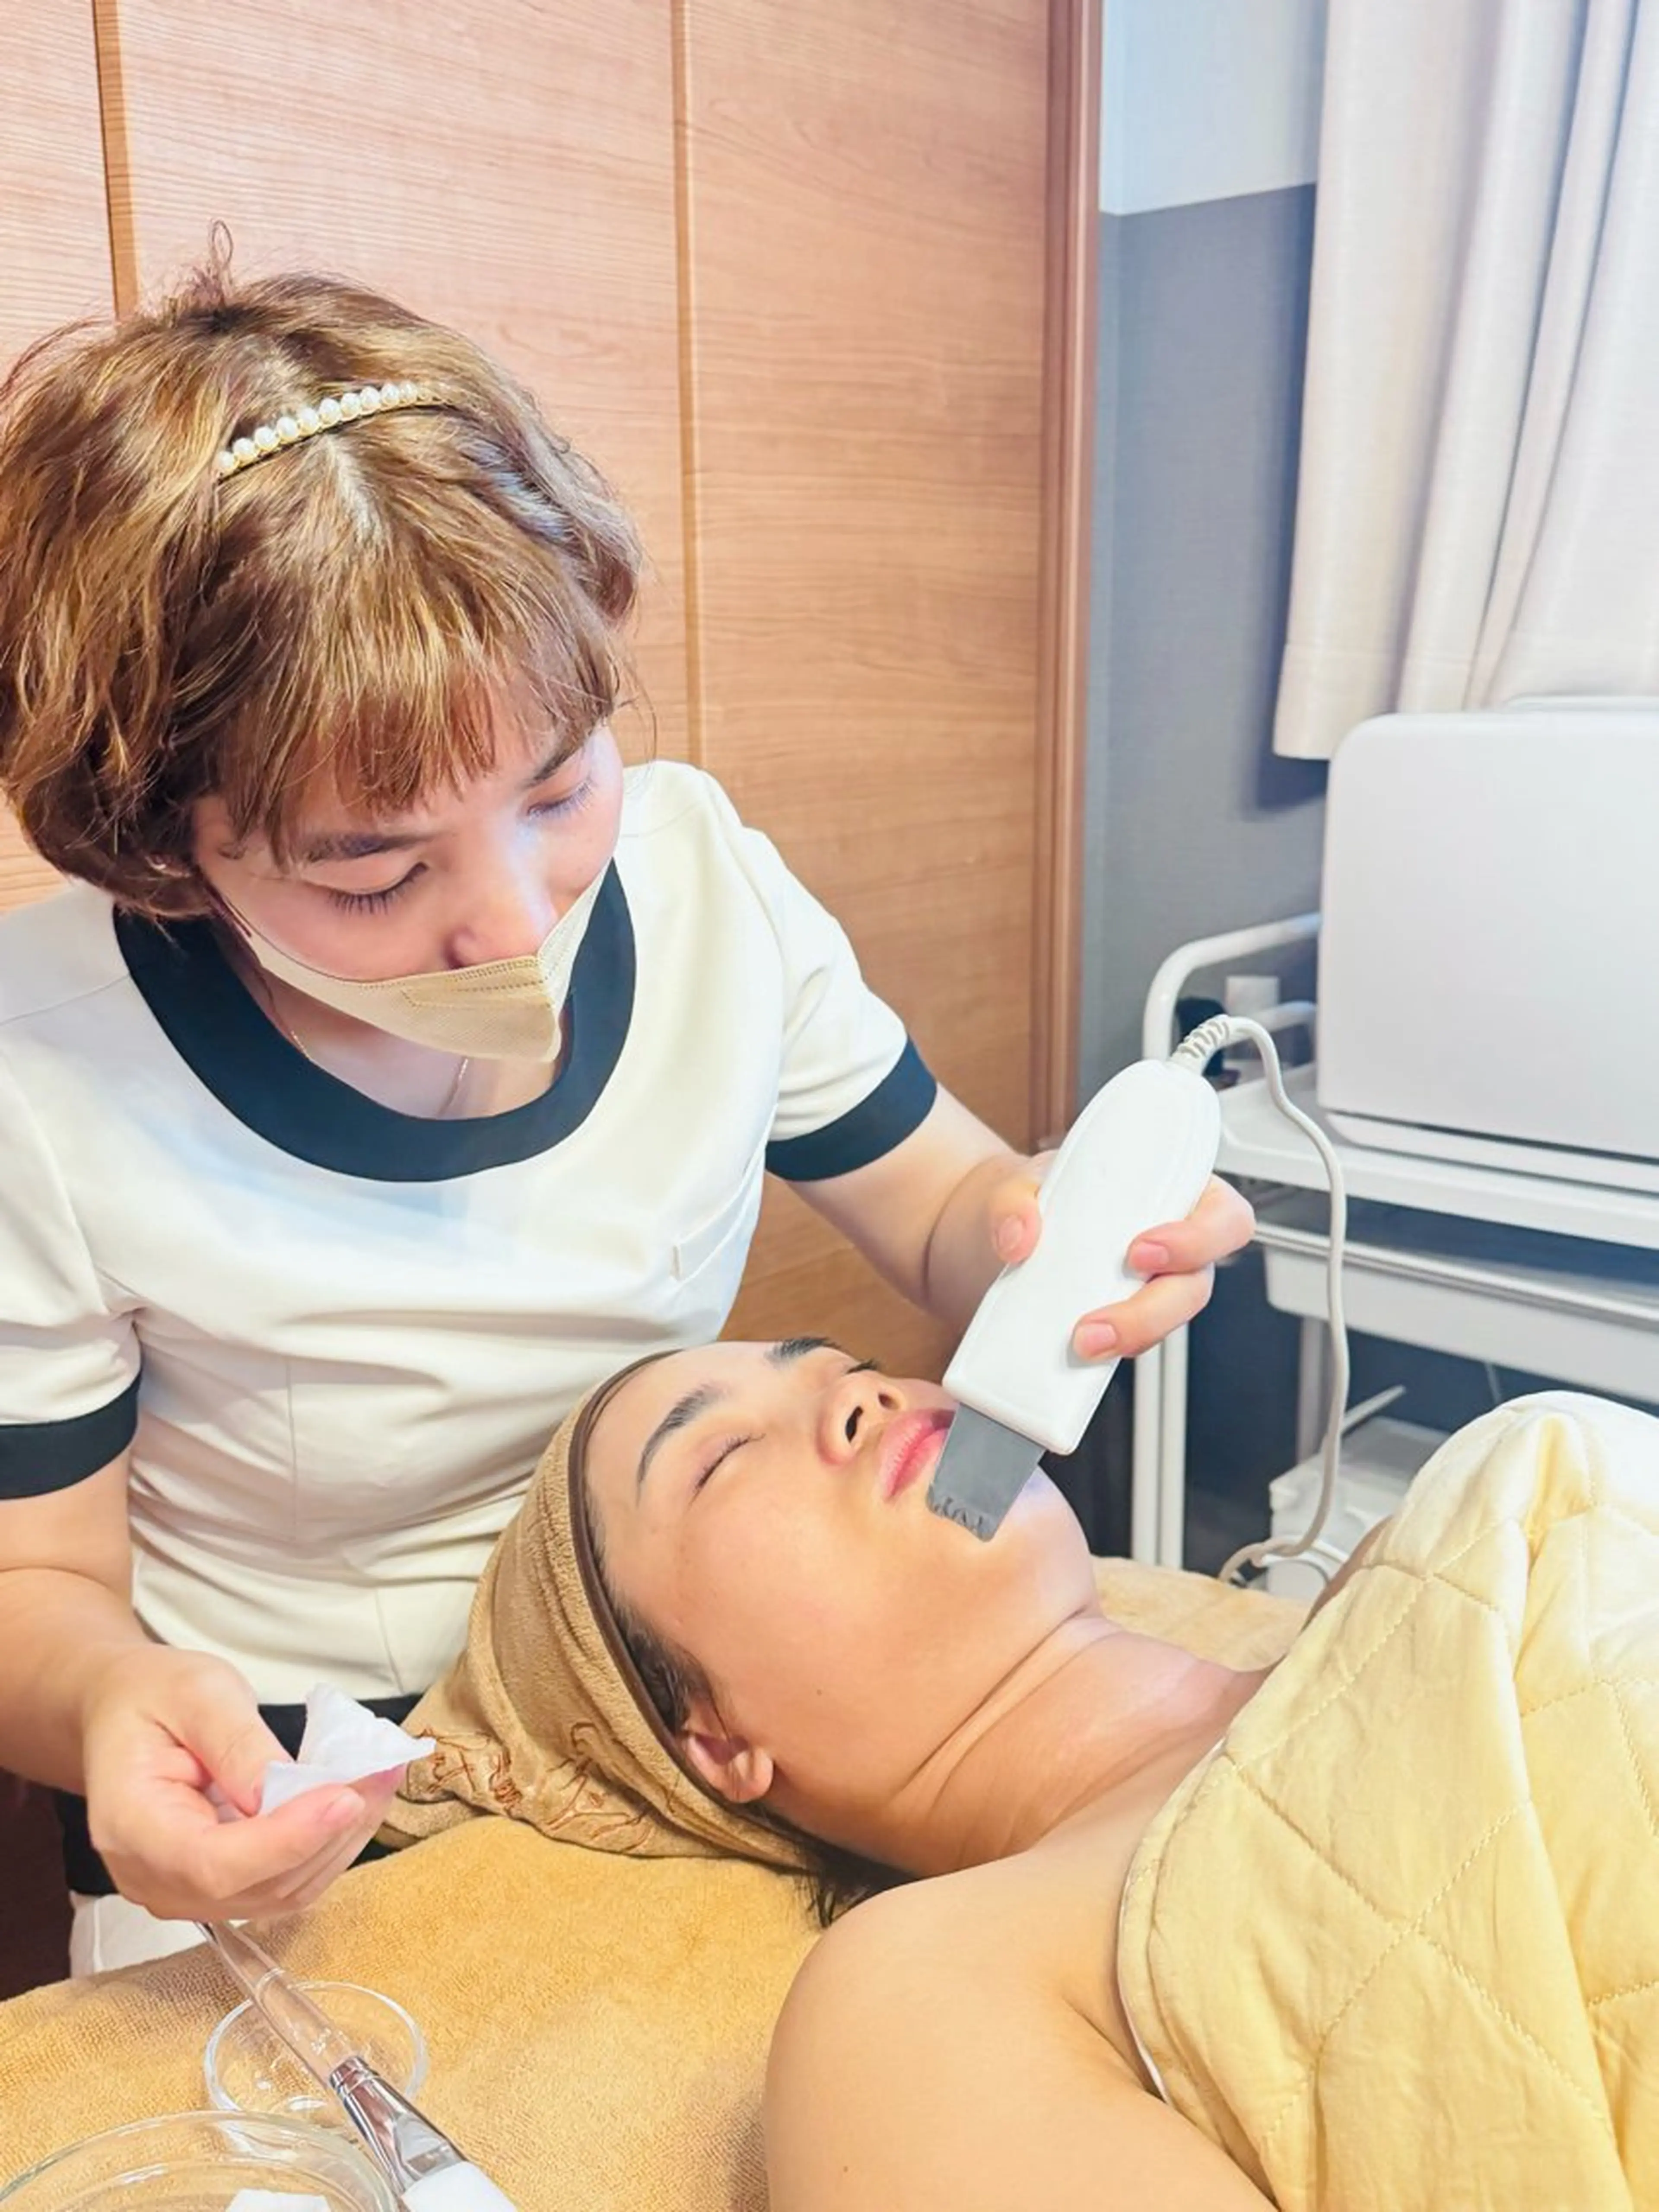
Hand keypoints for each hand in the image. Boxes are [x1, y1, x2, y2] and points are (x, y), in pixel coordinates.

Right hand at [80, 1644, 402, 1922]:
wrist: (123, 1712)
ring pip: (281, 1893)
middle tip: (383, 1773)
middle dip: (329, 1834)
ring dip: (339, 1842)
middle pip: (256, 1887)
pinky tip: (357, 1799)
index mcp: (131, 1827)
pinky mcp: (217, 1887)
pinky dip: (326, 1845)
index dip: (286, 1840)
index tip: (345, 1798)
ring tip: (381, 1780)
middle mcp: (153, 1878)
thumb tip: (286, 1792)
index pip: (214, 1864)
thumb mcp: (197, 1692)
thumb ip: (237, 1743)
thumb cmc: (153, 1696)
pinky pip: (283, 1882)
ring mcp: (184, 1891)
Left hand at [985, 1171, 1254, 1358]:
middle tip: (1103, 1319)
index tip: (1142, 1251)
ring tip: (1083, 1343)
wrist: (1006, 1232)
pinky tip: (1075, 1350)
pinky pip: (1133, 1341)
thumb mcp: (1020, 1182)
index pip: (1223, 1215)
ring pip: (1168, 1321)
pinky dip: (1109, 1348)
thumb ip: (1014, 1199)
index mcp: (1175, 1192)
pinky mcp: (1127, 1319)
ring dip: (1131, 1336)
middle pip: (1196, 1284)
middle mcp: (1175, 1243)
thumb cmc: (1040, 1194)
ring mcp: (1153, 1286)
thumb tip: (1018, 1235)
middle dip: (1153, 1310)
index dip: (1198, 1239)